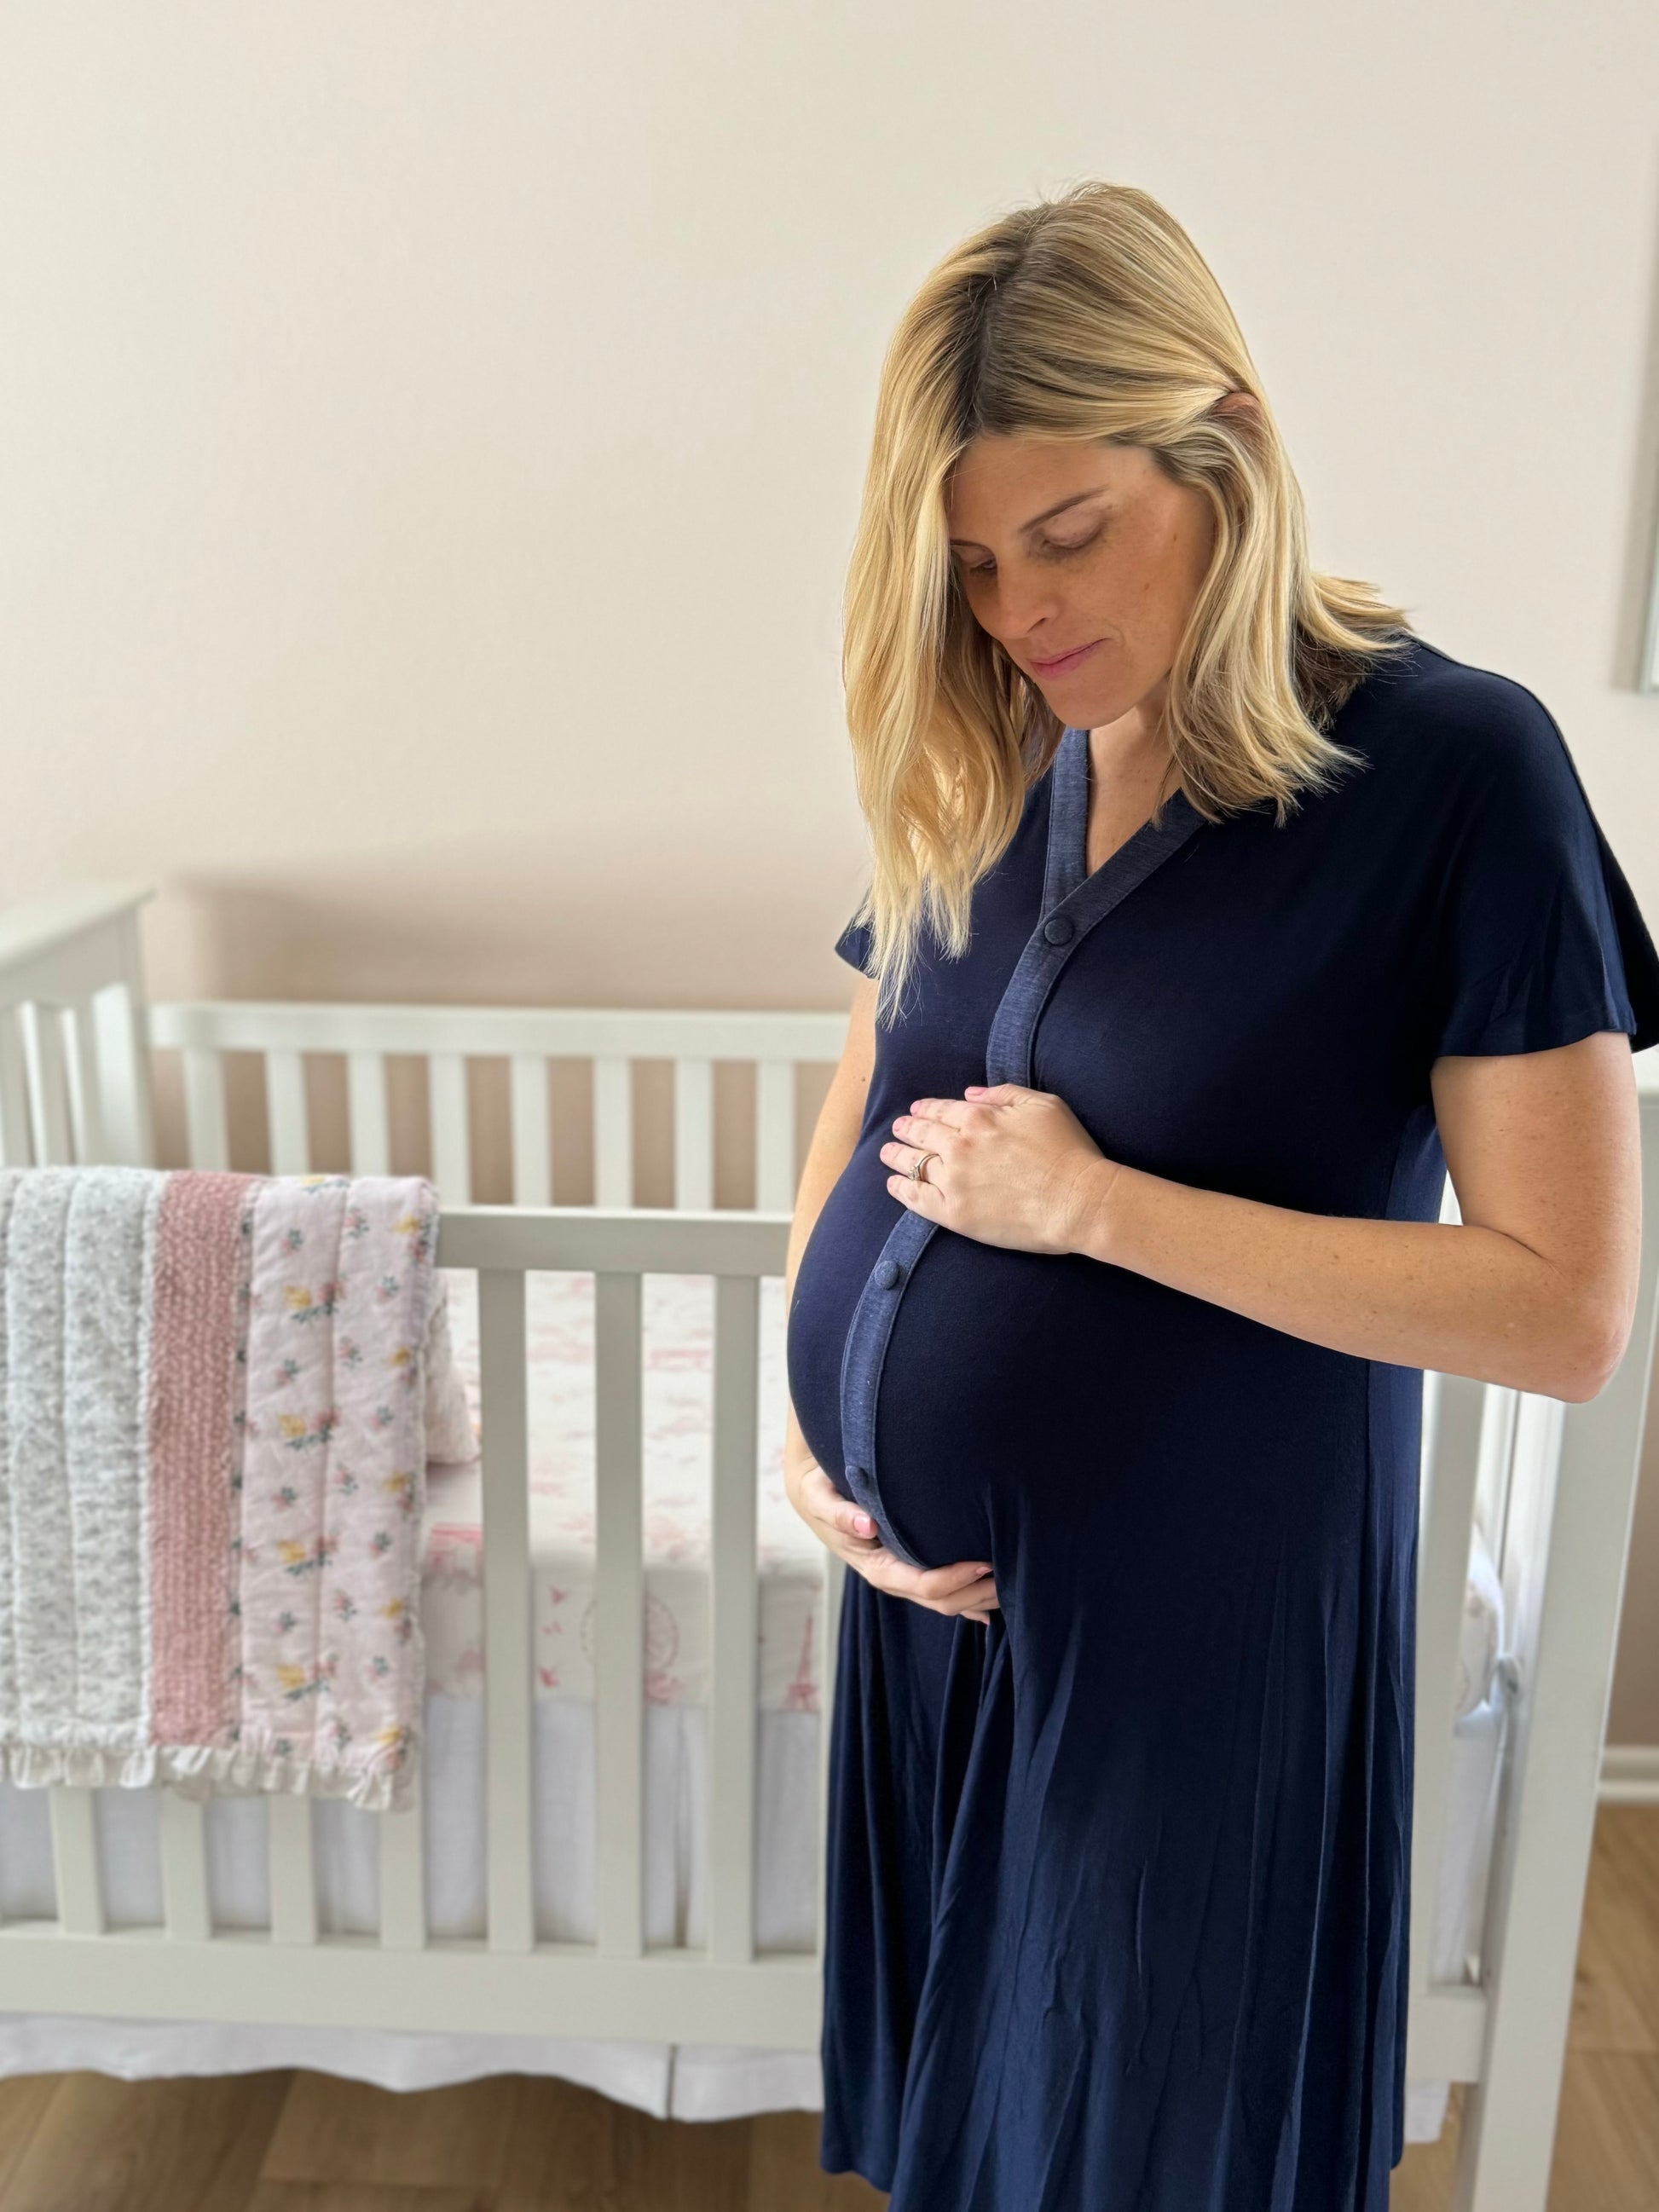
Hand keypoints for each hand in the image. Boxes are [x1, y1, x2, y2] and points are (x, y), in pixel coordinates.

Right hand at [783, 1427, 999, 1624]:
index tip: (984, 1562)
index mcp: (873, 1564)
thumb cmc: (819, 1491)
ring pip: (945, 1600)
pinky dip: (967, 1600)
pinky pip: (941, 1591)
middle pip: (940, 1600)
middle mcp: (890, 1576)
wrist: (813, 1493)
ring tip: (1013, 1584)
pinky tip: (991, 1605)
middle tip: (1012, 1575)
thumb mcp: (819, 1495)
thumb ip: (838, 1511)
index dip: (954, 1578)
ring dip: (978, 1598)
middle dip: (976, 1594)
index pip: (921, 1584)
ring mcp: (901, 1575)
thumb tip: (866, 1525)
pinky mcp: (908, 1567)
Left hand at [880, 1081, 1117, 1254]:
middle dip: (907, 1129)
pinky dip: (901, 1189)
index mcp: (979, 1118)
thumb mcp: (1044, 1105)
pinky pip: (917, 1198)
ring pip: (913, 1164)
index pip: (941, 1110)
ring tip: (887, 1153)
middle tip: (897, 1129)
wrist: (1077, 1200)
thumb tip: (969, 1093)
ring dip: (897, 1156)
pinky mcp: (954, 1213)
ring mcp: (953, 1180)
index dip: (926, 1109)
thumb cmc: (1068, 1151)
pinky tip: (894, 1185)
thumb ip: (1004, 1093)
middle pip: (922, 1134)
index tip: (916, 1110)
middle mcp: (959, 1146)